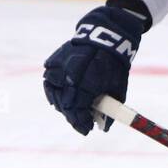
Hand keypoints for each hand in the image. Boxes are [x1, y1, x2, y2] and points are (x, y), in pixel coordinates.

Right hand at [42, 5, 145, 134]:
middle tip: (80, 122)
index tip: (86, 130)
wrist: (105, 37)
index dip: (81, 122)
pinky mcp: (53, 61)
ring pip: (54, 94)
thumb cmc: (114, 64)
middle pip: (65, 105)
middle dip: (72, 116)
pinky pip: (50, 81)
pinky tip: (61, 96)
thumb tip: (103, 127)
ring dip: (62, 104)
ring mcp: (58, 68)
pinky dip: (55, 90)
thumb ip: (109, 109)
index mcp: (85, 84)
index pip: (77, 111)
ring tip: (71, 109)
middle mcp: (68, 77)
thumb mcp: (117, 88)